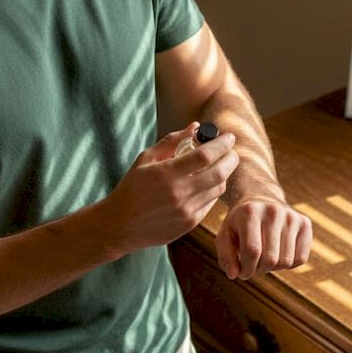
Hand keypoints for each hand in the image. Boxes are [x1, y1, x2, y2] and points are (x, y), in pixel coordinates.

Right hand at [102, 125, 238, 252]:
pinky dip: (212, 189)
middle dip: (231, 158)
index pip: (205, 156)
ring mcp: (187, 211)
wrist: (119, 226)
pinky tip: (206, 183)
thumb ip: (171, 141)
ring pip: (218, 188)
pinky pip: (211, 203)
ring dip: (223, 174)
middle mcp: (179, 193)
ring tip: (218, 165)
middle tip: (230, 150)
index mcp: (166, 174)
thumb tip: (196, 127)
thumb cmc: (131, 188)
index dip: (221, 144)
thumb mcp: (145, 160)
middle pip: (220, 172)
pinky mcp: (190, 223)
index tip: (228, 137)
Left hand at [216, 197, 312, 279]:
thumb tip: (234, 275)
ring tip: (263, 259)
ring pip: (286, 261)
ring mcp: (292, 216)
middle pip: (270, 258)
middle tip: (252, 266)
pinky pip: (300, 258)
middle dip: (258, 270)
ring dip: (273, 268)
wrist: (261, 197)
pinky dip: (289, 264)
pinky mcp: (305, 223)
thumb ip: (225, 256)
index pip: (252, 251)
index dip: (246, 269)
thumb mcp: (225, 234)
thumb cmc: (240, 222)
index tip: (241, 273)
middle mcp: (274, 211)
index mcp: (250, 212)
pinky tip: (278, 254)